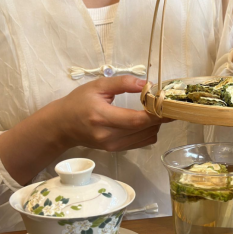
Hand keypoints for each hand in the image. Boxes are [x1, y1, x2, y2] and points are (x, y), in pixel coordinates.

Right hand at [54, 76, 168, 151]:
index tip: (170, 105)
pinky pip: (142, 142)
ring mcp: (113, 146)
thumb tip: (147, 84)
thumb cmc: (79, 102)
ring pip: (147, 137)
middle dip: (161, 117)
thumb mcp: (98, 86)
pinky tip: (146, 120)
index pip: (136, 120)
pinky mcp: (116, 150)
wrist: (62, 126)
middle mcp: (108, 136)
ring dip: (155, 124)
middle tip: (170, 105)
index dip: (156, 114)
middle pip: (144, 129)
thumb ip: (122, 83)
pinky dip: (149, 131)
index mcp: (102, 117)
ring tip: (155, 110)